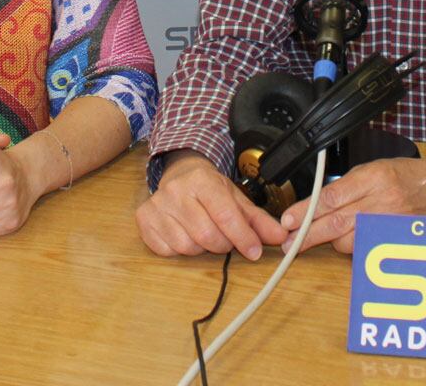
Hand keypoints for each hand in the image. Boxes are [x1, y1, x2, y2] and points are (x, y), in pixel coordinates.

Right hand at [136, 152, 287, 260]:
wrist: (178, 174)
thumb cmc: (209, 190)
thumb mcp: (236, 198)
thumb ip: (258, 220)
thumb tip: (282, 237)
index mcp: (202, 180)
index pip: (225, 216)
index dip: (243, 238)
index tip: (254, 252)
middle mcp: (176, 190)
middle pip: (207, 235)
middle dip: (222, 244)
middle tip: (225, 239)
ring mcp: (157, 205)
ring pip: (187, 246)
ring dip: (201, 248)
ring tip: (204, 234)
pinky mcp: (144, 219)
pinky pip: (167, 250)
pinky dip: (180, 250)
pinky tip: (185, 235)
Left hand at [276, 152, 425, 254]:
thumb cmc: (407, 176)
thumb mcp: (375, 168)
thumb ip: (348, 186)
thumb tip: (316, 204)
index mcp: (372, 177)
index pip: (330, 197)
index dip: (306, 211)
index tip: (288, 220)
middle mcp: (382, 201)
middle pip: (335, 222)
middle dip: (307, 234)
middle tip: (288, 242)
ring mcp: (391, 224)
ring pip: (348, 241)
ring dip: (331, 241)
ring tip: (323, 235)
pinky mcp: (398, 241)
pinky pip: (366, 250)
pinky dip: (353, 248)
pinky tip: (348, 242)